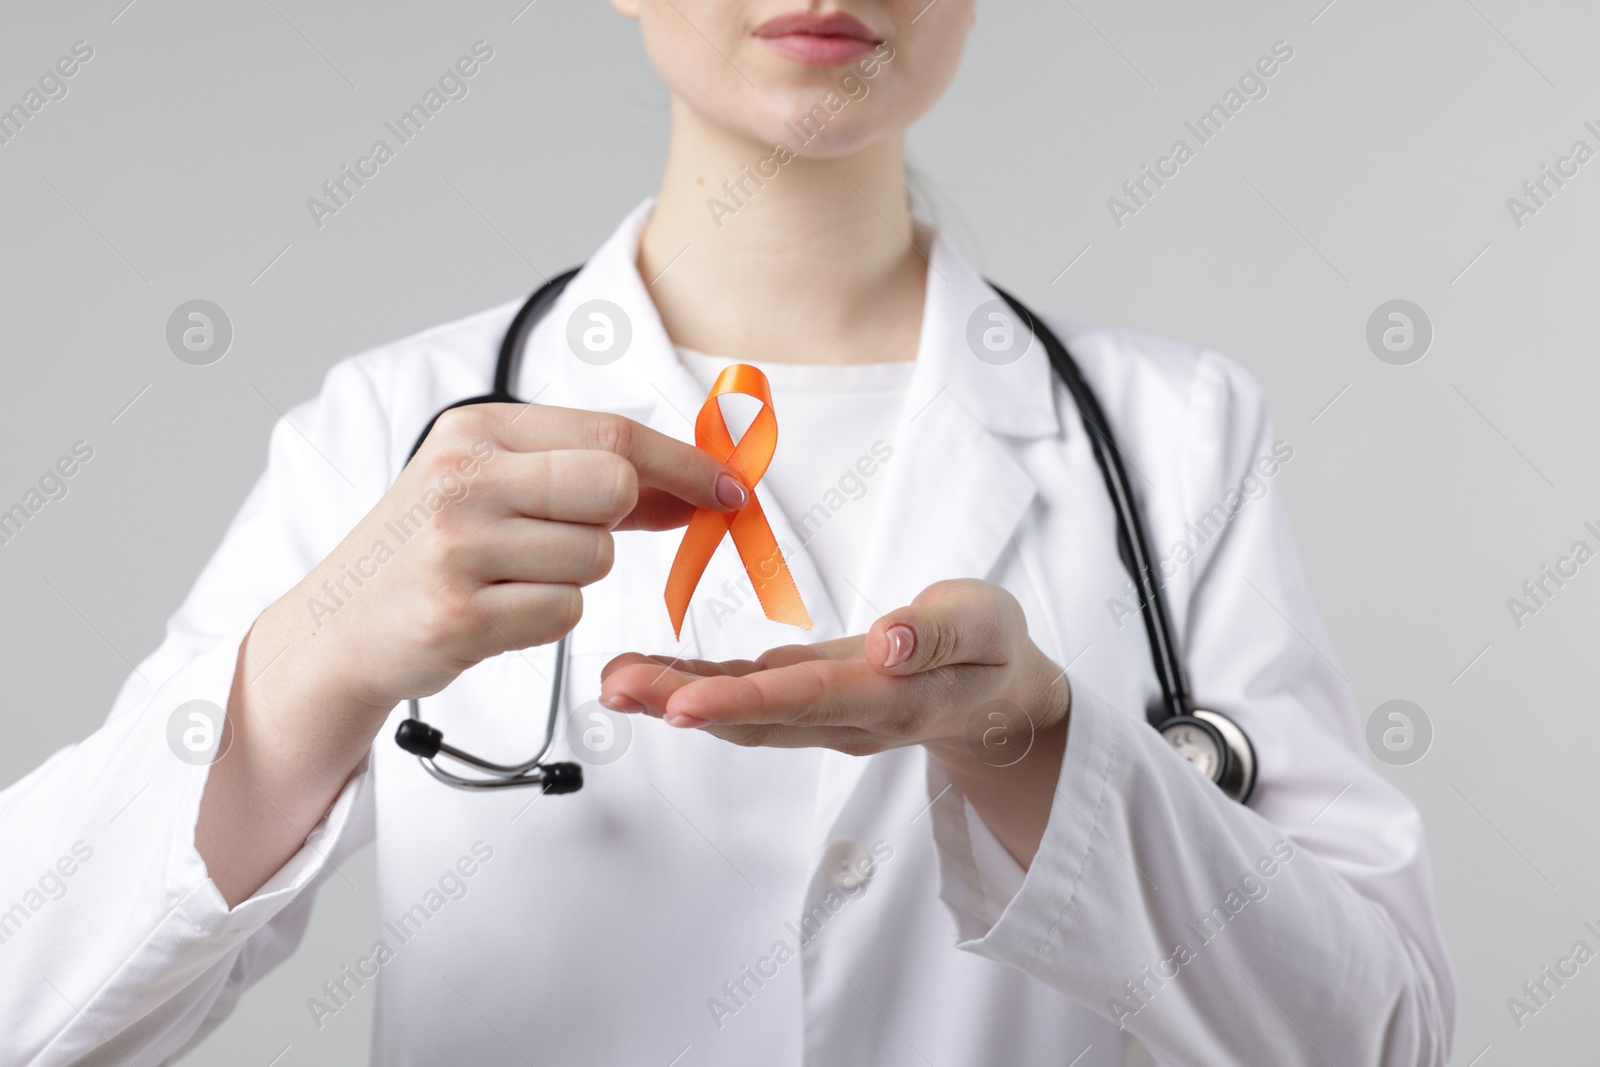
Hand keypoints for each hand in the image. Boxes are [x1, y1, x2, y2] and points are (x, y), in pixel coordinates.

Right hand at [277, 403, 747, 715]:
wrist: (337, 629)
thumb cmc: (427, 550)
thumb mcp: (488, 484)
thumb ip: (582, 473)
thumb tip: (694, 483)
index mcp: (476, 432)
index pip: (612, 432)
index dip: (684, 463)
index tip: (728, 488)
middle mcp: (463, 478)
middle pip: (615, 486)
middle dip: (618, 521)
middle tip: (571, 538)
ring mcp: (457, 545)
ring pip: (595, 557)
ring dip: (572, 578)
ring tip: (509, 579)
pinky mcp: (458, 614)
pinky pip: (564, 613)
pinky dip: (546, 620)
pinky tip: (496, 613)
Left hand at [599, 578, 1069, 769]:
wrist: (997, 701)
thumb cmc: (993, 654)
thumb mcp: (988, 626)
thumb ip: (939, 634)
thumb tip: (887, 644)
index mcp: (890, 699)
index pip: (806, 700)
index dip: (742, 702)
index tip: (680, 703)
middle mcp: (844, 720)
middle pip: (754, 717)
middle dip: (680, 703)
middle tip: (615, 685)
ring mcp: (819, 716)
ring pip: (738, 714)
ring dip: (672, 698)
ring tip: (612, 678)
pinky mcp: (803, 699)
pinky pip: (741, 698)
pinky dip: (690, 686)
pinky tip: (645, 672)